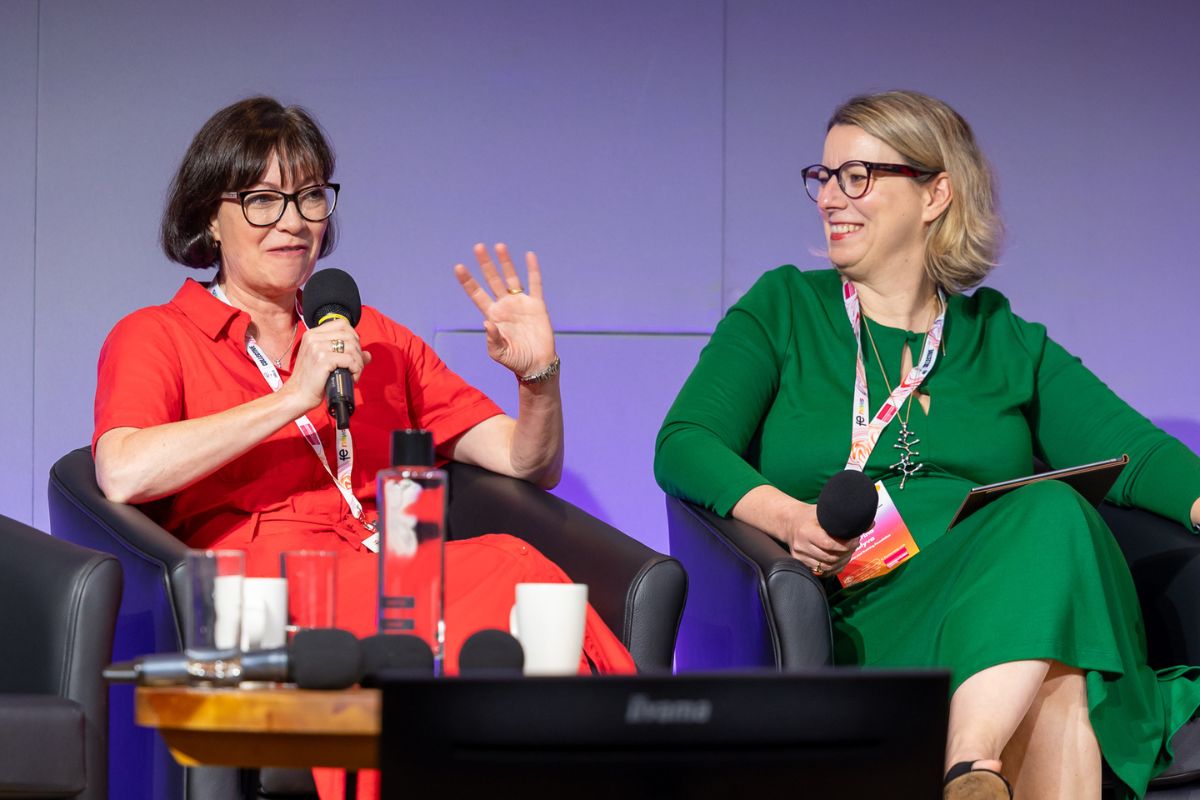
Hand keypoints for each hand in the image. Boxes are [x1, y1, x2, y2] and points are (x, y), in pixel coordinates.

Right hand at [281, 318, 371, 412]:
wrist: (297, 395)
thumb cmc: (311, 380)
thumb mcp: (325, 361)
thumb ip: (344, 354)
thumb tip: (368, 355)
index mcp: (312, 334)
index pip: (342, 324)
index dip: (353, 336)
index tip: (354, 351)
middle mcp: (313, 337)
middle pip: (349, 335)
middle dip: (358, 352)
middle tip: (356, 366)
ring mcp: (317, 348)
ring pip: (351, 348)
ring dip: (358, 362)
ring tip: (354, 373)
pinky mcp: (323, 360)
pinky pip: (350, 360)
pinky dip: (356, 369)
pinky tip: (352, 377)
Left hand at [454, 243, 555, 377]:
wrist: (537, 365)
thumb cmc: (515, 361)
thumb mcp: (499, 353)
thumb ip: (492, 339)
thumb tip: (487, 322)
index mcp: (492, 315)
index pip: (476, 294)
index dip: (468, 281)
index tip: (458, 267)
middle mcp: (504, 305)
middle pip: (492, 280)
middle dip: (485, 264)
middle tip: (478, 247)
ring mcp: (520, 303)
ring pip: (511, 278)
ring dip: (505, 262)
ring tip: (499, 246)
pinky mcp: (537, 305)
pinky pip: (535, 284)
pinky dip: (532, 270)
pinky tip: (529, 256)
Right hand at [781, 502, 859, 576]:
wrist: (789, 522)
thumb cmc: (810, 516)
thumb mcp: (824, 512)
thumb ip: (845, 518)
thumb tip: (869, 523)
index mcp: (806, 531)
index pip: (828, 544)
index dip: (845, 545)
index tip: (856, 540)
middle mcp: (801, 545)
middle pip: (829, 557)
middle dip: (846, 553)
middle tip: (854, 545)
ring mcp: (800, 556)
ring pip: (826, 567)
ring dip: (841, 561)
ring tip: (848, 552)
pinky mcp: (800, 562)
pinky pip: (821, 571)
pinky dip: (833, 568)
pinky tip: (840, 560)